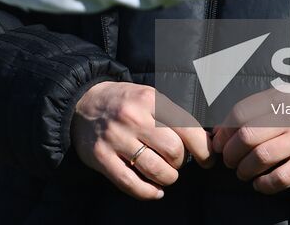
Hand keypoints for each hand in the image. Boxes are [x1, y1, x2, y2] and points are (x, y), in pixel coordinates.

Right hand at [70, 80, 212, 199]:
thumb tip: (206, 141)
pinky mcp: (101, 157)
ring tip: (166, 175)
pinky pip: (131, 184)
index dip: (202, 149)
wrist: (82, 103)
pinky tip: (155, 191)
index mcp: (149, 99)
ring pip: (155, 170)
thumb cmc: (125, 103)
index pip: (186, 128)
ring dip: (168, 179)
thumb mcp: (149, 97)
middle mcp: (132, 117)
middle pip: (173, 151)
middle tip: (175, 162)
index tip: (207, 160)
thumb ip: (174, 116)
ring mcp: (115, 138)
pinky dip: (148, 192)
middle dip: (180, 163)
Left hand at [210, 90, 289, 193]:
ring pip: (261, 156)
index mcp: (281, 97)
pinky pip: (281, 177)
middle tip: (230, 162)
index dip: (224, 131)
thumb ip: (264, 108)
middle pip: (246, 135)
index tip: (218, 143)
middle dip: (231, 153)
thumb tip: (226, 126)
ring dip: (245, 170)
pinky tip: (261, 185)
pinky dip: (265, 185)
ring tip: (244, 174)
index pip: (240, 112)